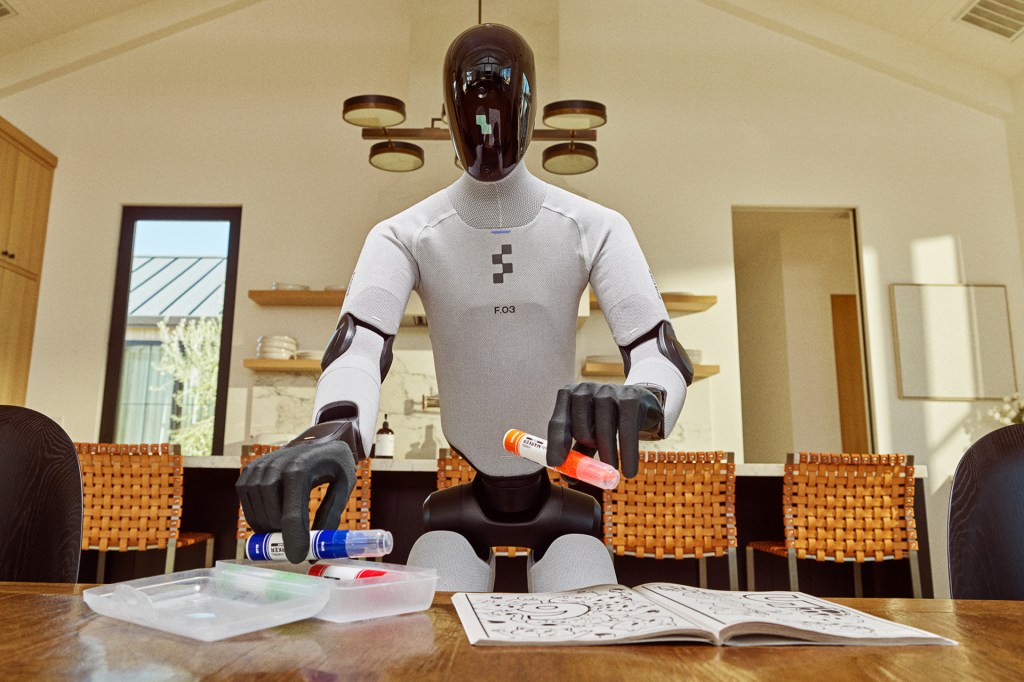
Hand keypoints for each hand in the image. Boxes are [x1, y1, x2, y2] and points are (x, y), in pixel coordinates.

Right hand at [236, 440, 356, 562]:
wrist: (318, 440)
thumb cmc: (334, 464)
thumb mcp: (344, 486)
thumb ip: (330, 516)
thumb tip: (315, 549)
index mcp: (300, 470)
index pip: (291, 515)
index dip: (293, 541)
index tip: (298, 558)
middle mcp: (275, 467)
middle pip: (271, 517)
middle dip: (283, 535)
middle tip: (296, 542)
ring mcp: (258, 468)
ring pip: (256, 512)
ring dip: (269, 528)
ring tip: (286, 530)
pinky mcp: (248, 472)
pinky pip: (247, 504)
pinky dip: (257, 516)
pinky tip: (273, 517)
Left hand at [546, 382, 662, 478]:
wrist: (641, 402)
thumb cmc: (608, 420)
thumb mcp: (590, 434)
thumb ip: (578, 453)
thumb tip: (568, 478)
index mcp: (568, 396)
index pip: (557, 423)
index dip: (556, 445)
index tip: (556, 464)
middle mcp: (585, 389)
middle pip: (580, 429)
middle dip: (588, 448)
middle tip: (599, 458)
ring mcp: (608, 390)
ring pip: (603, 431)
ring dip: (607, 455)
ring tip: (612, 469)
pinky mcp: (630, 397)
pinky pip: (626, 431)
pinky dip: (627, 454)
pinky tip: (628, 471)